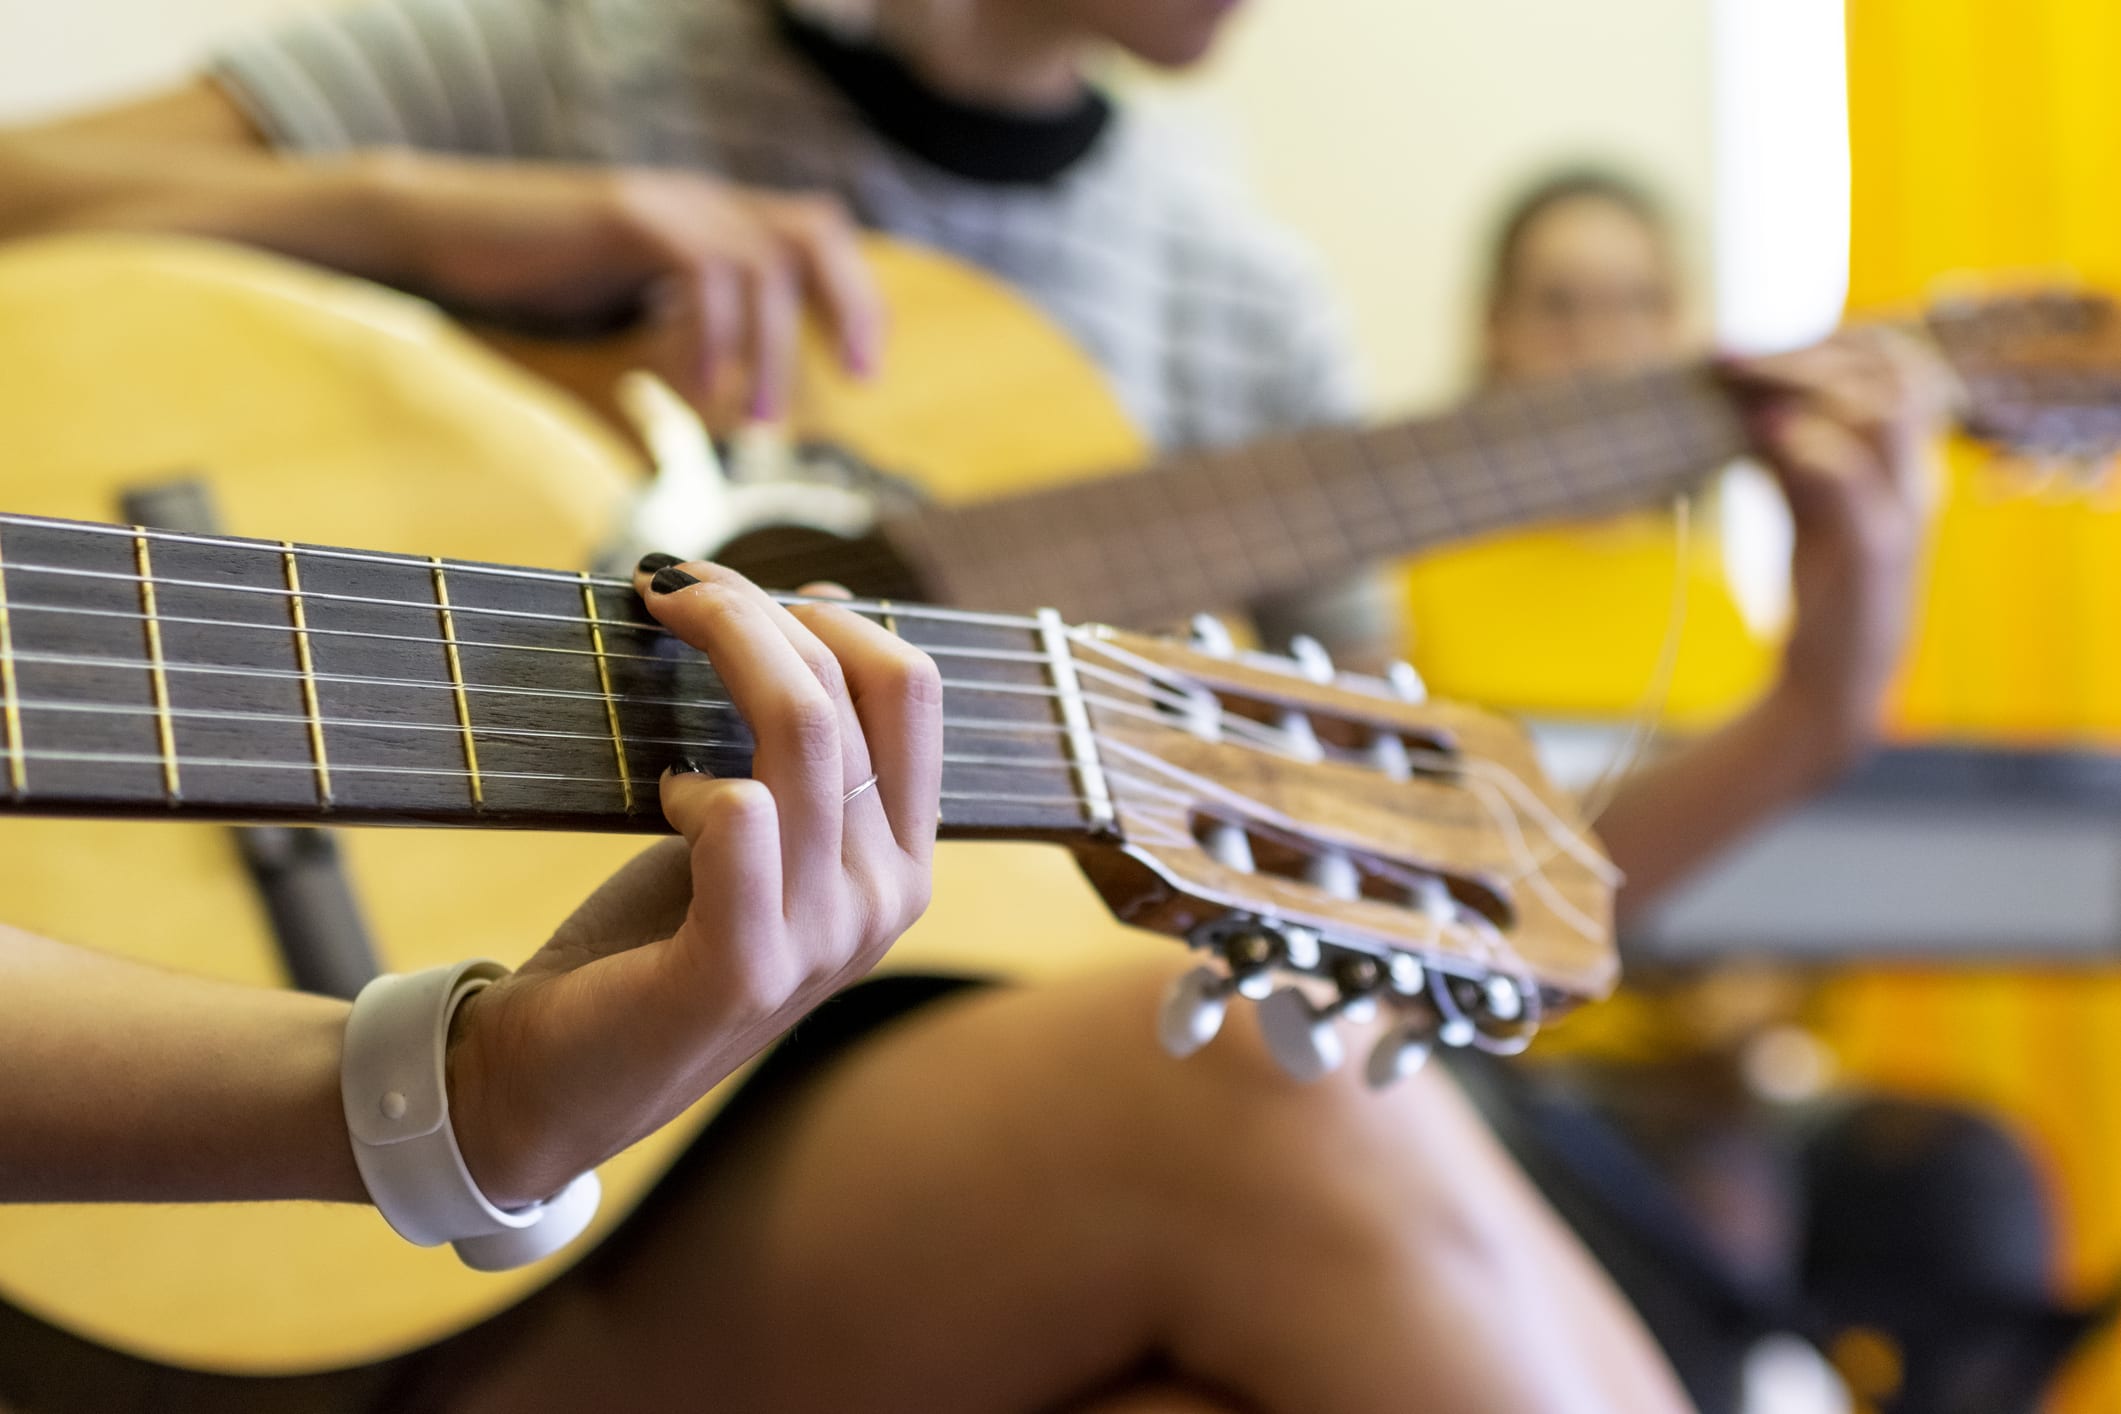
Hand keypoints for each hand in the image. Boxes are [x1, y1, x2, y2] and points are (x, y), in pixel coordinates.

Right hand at [365, 154, 882, 418]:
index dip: (853, 300)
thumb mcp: (615, 332)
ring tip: (757, 418)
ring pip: (763, 262)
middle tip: (859, 381)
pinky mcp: (625, 212)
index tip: (863, 374)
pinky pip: (701, 266)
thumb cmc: (520, 292)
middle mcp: (698, 203)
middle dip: (850, 307)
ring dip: (773, 349)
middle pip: (816, 233)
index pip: (814, 239)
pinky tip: (697, 388)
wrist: (433, 234)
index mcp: (708, 224)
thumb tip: (689, 450)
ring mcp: (664, 202)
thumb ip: (663, 367)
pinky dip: (712, 335)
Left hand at [444, 564, 940, 1207]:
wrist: (556, 1077)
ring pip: (805, 735)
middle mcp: (884, 900)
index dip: (831, 614)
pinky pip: (743, 820)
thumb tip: (822, 599)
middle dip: (754, 610)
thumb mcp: (750, 826)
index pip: (914, 693)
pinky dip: (695, 783)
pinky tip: (662, 793)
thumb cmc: (651, 938)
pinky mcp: (742, 970)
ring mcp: (823, 940)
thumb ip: (802, 741)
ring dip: (721, 650)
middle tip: (665, 583)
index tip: (733, 587)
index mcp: (902, 859)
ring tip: (651, 627)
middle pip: (852, 695)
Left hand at [1722, 329, 1949, 761]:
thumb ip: (1785, 444)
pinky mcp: (1877, 555)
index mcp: (1905, 460)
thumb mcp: (1804, 500)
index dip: (1831, 341)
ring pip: (1888, 416)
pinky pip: (1861, 487)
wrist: (1832, 680)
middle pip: (1894, 377)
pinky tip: (1764, 433)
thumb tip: (1740, 386)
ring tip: (1741, 383)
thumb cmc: (1824, 586)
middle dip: (1811, 353)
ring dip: (1812, 388)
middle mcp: (1915, 478)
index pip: (1896, 366)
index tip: (1755, 343)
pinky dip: (1815, 450)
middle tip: (1727, 355)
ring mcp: (1903, 515)